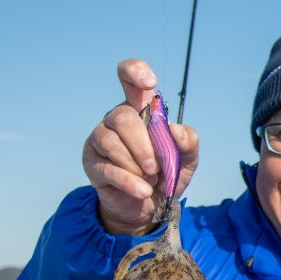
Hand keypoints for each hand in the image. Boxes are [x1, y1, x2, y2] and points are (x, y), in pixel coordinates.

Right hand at [83, 59, 199, 234]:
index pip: (128, 76)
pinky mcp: (92, 162)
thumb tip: (175, 130)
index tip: (149, 83)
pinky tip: (142, 191)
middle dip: (143, 145)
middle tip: (156, 167)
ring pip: (111, 141)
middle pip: (123, 117)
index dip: (135, 71)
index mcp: (140, 110)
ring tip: (150, 179)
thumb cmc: (166, 175)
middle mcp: (116, 119)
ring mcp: (100, 139)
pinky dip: (129, 181)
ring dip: (136, 164)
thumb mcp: (187, 160)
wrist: (151, 208)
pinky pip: (108, 168)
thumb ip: (189, 142)